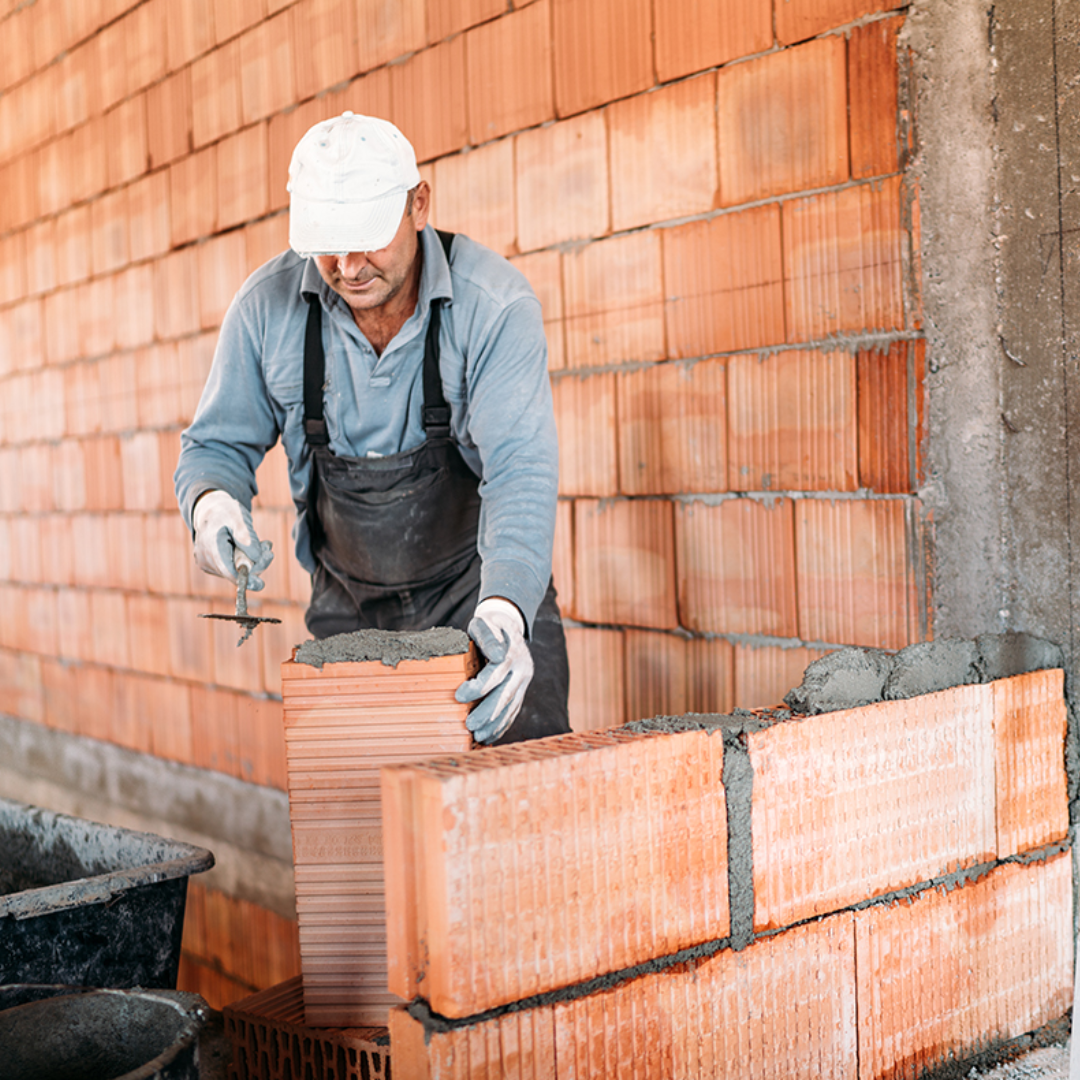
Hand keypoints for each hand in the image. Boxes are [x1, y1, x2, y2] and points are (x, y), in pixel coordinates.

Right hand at [192, 490, 273, 589]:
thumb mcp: (237, 517)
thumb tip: (256, 557)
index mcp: (210, 546)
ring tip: (263, 545)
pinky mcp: (213, 565)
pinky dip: (245, 559)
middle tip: (269, 551)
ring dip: (253, 560)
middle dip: (256, 564)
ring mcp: (207, 563)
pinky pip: (233, 567)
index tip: (260, 584)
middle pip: (235, 572)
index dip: (245, 578)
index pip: (228, 570)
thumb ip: (246, 536)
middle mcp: (205, 559)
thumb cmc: (224, 512)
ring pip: (236, 570)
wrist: (210, 510)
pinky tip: (252, 547)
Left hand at [455, 597, 533, 743]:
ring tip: (478, 736)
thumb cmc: (489, 626)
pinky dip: (502, 725)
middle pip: (505, 694)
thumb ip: (486, 636)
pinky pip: (514, 710)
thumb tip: (495, 655)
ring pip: (511, 705)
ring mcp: (524, 680)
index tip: (459, 696)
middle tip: (469, 725)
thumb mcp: (484, 623)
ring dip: (495, 724)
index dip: (478, 686)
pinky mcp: (522, 689)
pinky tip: (490, 736)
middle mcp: (522, 667)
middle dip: (487, 712)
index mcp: (512, 651)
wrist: (509, 627)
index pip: (496, 672)